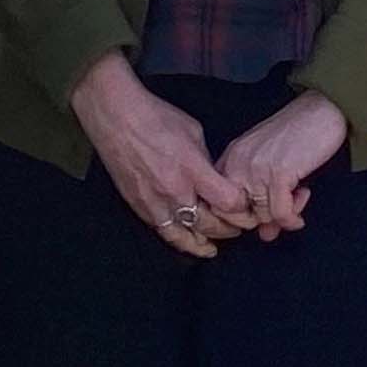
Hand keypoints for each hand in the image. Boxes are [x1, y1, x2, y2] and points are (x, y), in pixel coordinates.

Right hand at [69, 52, 251, 257]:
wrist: (117, 119)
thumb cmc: (156, 118)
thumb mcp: (194, 133)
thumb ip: (206, 161)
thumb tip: (213, 177)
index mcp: (194, 170)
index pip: (228, 203)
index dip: (242, 209)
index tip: (248, 208)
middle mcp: (175, 191)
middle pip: (208, 224)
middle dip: (228, 229)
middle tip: (238, 229)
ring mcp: (155, 202)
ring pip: (183, 236)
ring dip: (202, 244)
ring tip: (213, 248)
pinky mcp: (138, 206)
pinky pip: (161, 231)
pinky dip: (176, 239)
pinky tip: (186, 242)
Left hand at [216, 90, 346, 241]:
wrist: (322, 108)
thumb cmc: (299, 131)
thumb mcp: (270, 162)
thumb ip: (262, 195)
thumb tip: (266, 234)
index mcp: (231, 159)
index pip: (219, 205)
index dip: (242, 218)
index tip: (264, 215)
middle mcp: (238, 164)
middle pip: (238, 215)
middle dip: (263, 220)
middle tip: (284, 212)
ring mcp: (257, 169)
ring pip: (261, 215)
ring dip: (284, 216)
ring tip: (299, 201)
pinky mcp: (279, 173)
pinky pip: (280, 213)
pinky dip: (292, 218)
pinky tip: (301, 209)